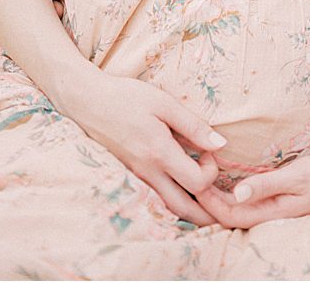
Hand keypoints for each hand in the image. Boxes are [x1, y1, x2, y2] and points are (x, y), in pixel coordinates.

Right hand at [74, 71, 225, 225]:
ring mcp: (137, 179)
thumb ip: (193, 125)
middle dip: (208, 211)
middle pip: (184, 210)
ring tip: (208, 201)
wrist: (88, 103)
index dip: (212, 172)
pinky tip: (183, 190)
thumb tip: (221, 144)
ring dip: (192, 211)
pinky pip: (156, 200)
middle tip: (221, 198)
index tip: (208, 152)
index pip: (197, 183)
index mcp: (159, 153)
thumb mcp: (164, 103)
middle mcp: (148, 173)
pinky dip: (174, 203)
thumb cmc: (127, 97)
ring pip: (169, 209)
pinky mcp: (131, 177)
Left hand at [194, 150, 309, 228]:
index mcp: (272, 213)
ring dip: (216, 197)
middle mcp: (269, 217)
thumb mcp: (296, 176)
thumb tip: (236, 193)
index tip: (199, 176)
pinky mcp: (275, 202)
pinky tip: (222, 180)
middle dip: (207, 201)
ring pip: (235, 211)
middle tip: (193, 173)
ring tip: (201, 177)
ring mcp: (272, 211)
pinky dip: (229, 194)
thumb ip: (266, 185)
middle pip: (228, 216)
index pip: (230, 215)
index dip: (210, 200)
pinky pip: (245, 203)